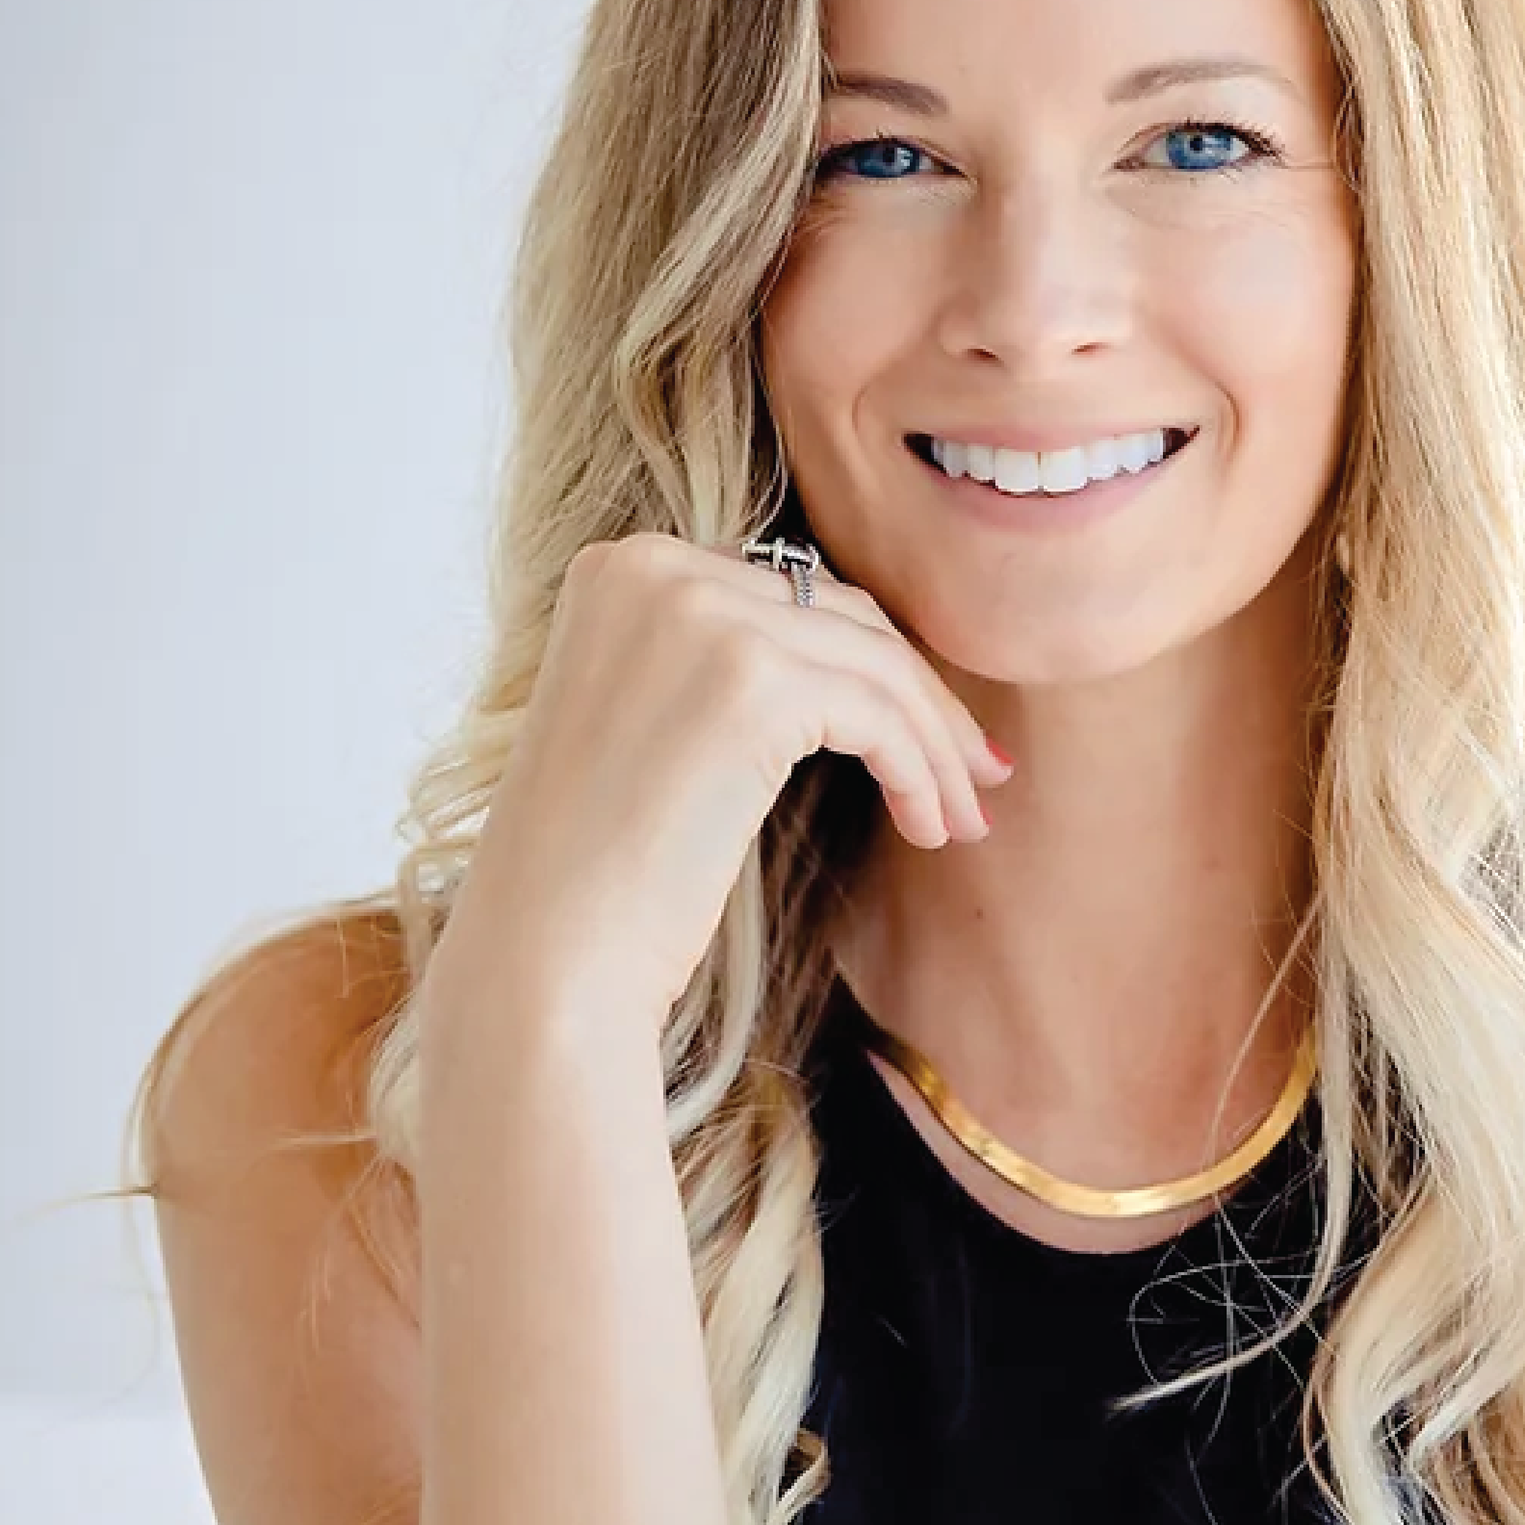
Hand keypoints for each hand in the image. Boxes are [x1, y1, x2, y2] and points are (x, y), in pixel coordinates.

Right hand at [427, 531, 1014, 1041]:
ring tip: (962, 819)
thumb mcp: (652, 725)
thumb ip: (724, 666)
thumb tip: (860, 664)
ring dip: (937, 746)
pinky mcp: (749, 681)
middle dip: (920, 699)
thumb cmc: (600, 873)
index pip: (787, 594)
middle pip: (840, 615)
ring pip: (876, 664)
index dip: (868, 663)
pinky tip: (928, 827)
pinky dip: (920, 771)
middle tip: (975, 777)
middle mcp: (655, 570)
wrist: (549, 956)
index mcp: (623, 569)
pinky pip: (879, 714)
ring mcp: (700, 616)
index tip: (925, 735)